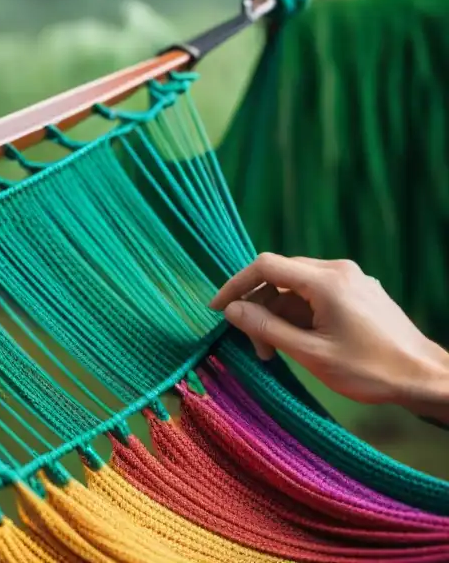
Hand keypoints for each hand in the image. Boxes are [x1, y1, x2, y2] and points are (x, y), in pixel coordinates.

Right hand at [210, 254, 448, 418]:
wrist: (427, 378)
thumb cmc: (371, 370)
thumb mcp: (311, 353)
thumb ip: (267, 328)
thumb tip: (231, 310)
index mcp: (326, 280)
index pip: (265, 265)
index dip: (236, 284)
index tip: (218, 309)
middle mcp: (338, 270)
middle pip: (279, 276)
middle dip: (259, 307)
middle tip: (256, 346)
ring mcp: (351, 279)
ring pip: (296, 287)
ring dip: (279, 314)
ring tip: (277, 351)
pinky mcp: (359, 292)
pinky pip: (316, 294)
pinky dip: (299, 314)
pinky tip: (300, 341)